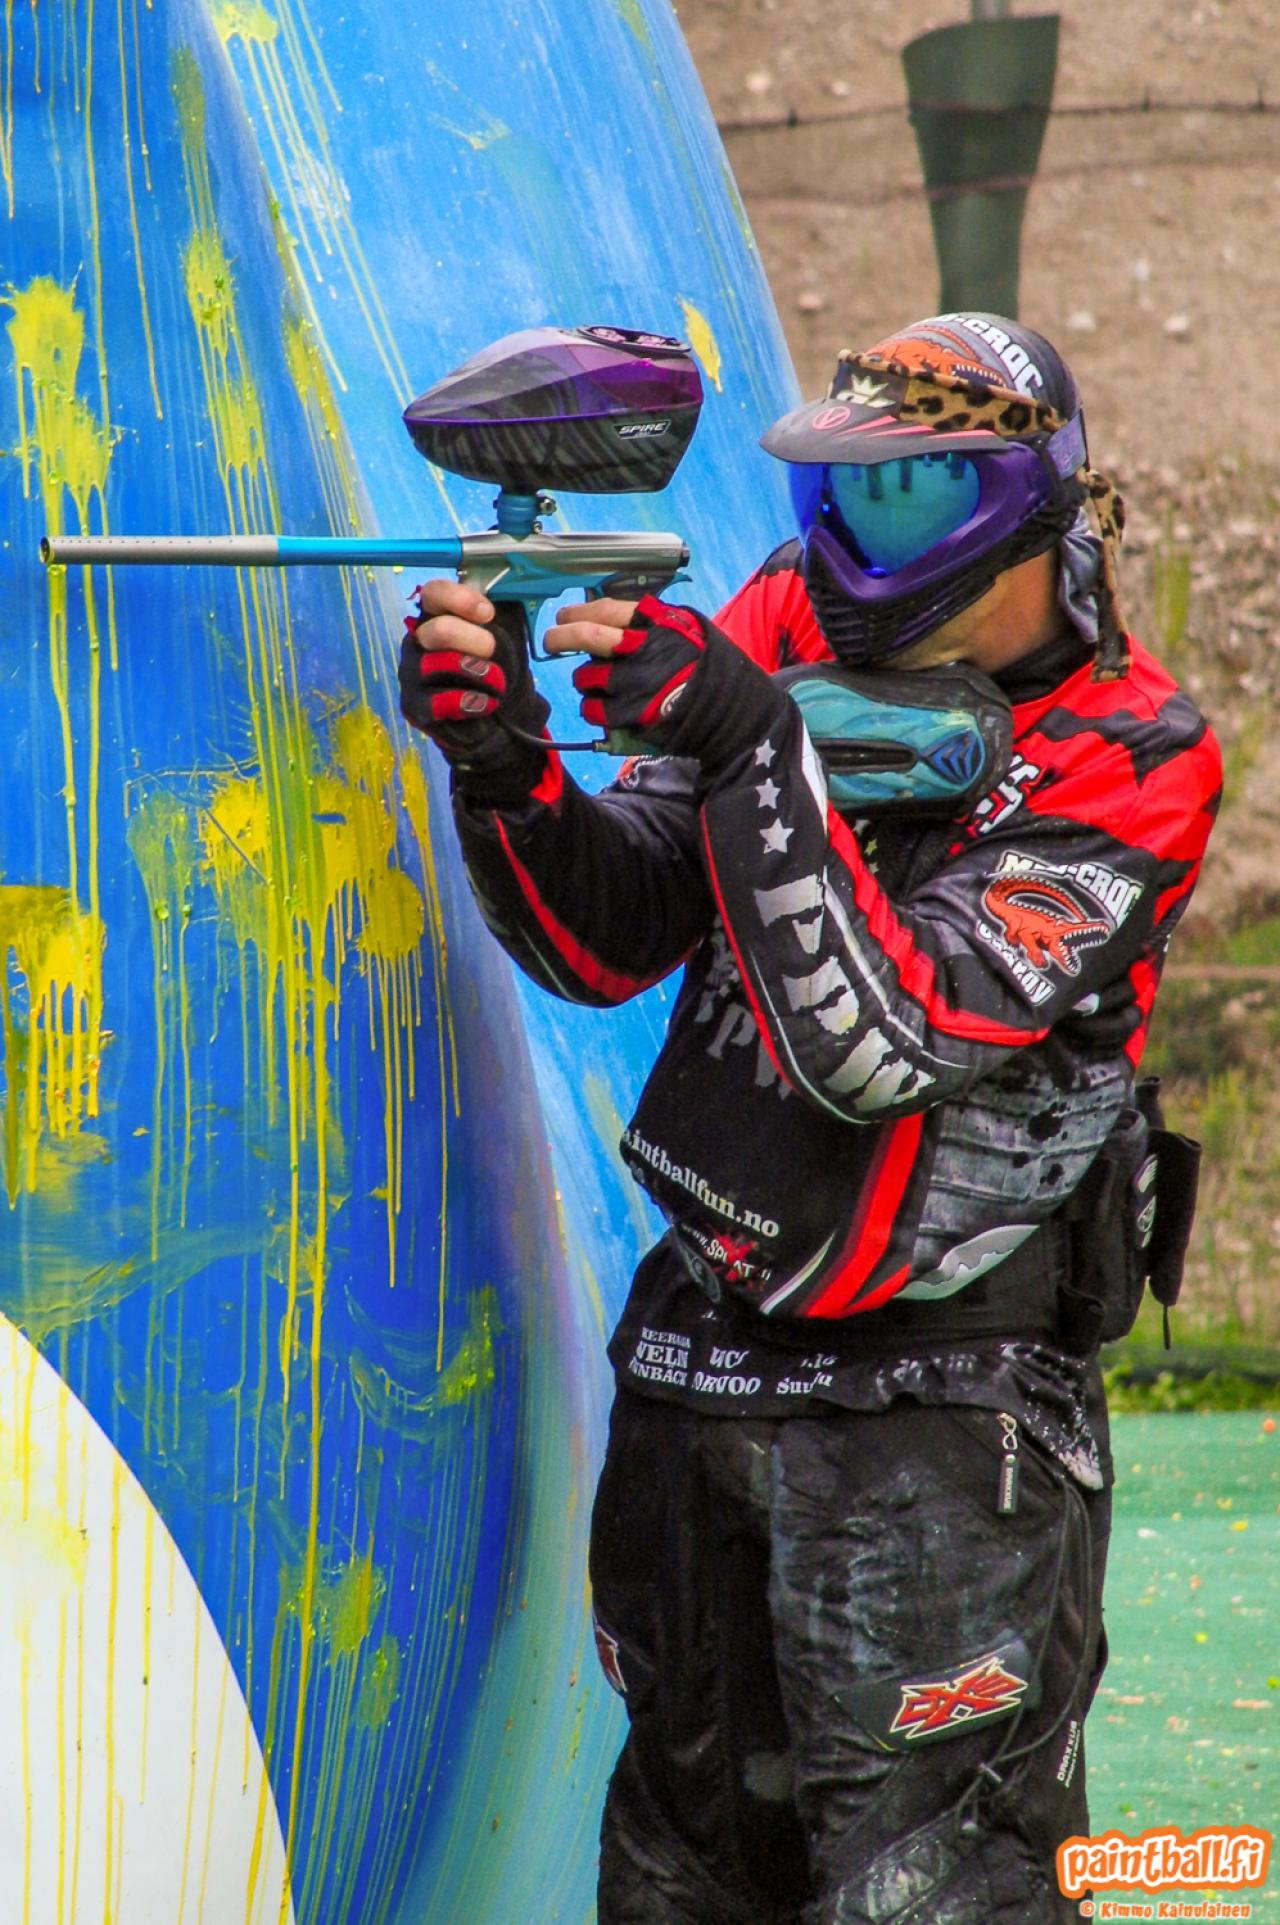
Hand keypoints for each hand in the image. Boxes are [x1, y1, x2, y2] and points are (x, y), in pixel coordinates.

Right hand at [398, 579, 553, 804]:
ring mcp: (413, 673)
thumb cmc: (498, 664)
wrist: (500, 714)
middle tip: (492, 650)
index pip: (434, 593)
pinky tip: (486, 703)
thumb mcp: (506, 630)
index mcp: (436, 614)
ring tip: (497, 683)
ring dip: (476, 673)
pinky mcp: (414, 705)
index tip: (488, 613)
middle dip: (473, 640)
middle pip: (438, 631)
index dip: (460, 600)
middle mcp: (418, 641)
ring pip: (438, 665)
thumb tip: (510, 580)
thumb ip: (502, 605)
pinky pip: (437, 702)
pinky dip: (468, 702)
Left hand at [548, 594, 788, 773]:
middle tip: (551, 640)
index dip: (578, 613)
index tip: (563, 617)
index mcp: (658, 624)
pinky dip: (593, 708)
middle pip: (588, 637)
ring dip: (584, 680)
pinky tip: (603, 707)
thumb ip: (651, 621)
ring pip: (586, 677)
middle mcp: (644, 650)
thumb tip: (607, 614)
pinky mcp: (632, 714)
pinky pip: (594, 710)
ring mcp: (636, 683)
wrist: (732, 711)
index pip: (605, 610)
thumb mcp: (688, 629)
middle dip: (561, 637)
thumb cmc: (707, 668)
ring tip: (595, 683)